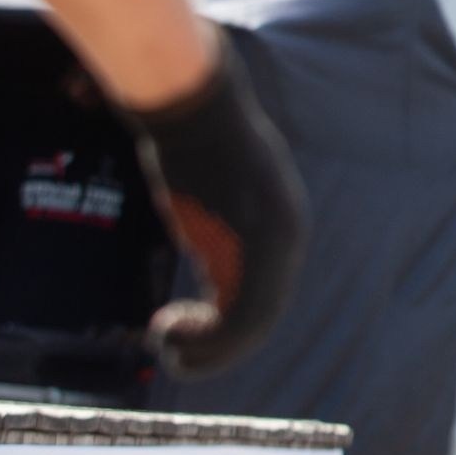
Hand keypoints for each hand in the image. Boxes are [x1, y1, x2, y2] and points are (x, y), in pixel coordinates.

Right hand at [122, 32, 309, 378]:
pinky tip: (166, 329)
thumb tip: (207, 239)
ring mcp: (272, 245)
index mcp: (285, 227)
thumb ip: (223, 226)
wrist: (193, 105)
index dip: (225, 323)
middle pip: (262, 317)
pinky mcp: (247, 248)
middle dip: (216, 345)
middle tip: (170, 340)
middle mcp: (289, 240)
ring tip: (166, 341)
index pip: (267, 294)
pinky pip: (236, 320)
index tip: (182, 319)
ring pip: (250, 327)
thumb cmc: (195, 140)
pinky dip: (202, 340)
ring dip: (205, 349)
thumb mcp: (216, 191)